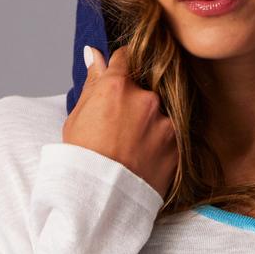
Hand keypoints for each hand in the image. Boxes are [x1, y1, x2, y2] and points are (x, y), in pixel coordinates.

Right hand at [62, 43, 178, 198]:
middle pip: (145, 88)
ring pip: (159, 114)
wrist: (100, 200)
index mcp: (116, 86)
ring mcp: (164, 122)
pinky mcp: (177, 145)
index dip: (121, 70)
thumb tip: (94, 53)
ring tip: (132, 150)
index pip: (126, 57)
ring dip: (149, 125)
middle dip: (135, 102)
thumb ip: (92, 82)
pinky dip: (159, 145)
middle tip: (121, 129)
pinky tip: (143, 159)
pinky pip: (170, 136)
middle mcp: (146, 98)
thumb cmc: (81, 159)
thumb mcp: (77, 117)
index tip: (118, 83)